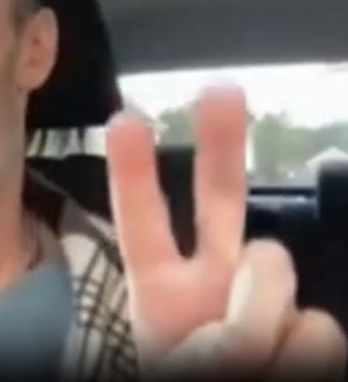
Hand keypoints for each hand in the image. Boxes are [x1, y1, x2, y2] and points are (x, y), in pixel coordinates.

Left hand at [106, 86, 346, 378]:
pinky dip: (302, 353)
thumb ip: (224, 330)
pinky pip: (318, 326)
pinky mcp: (310, 322)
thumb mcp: (183, 366)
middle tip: (220, 90)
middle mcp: (214, 281)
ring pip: (275, 268)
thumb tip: (276, 289)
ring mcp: (264, 297)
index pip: (142, 220)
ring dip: (266, 319)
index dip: (133, 171)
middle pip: (219, 199)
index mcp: (162, 290)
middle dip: (219, 143)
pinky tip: (287, 365)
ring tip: (257, 363)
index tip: (126, 119)